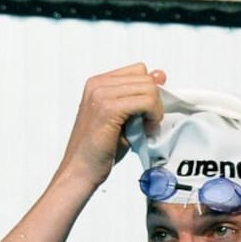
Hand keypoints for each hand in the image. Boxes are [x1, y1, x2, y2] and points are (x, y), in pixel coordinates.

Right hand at [59, 63, 165, 186]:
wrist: (80, 171)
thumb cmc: (100, 148)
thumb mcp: (123, 116)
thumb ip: (138, 96)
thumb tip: (160, 75)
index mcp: (98, 83)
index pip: (139, 71)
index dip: (148, 91)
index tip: (145, 112)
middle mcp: (97, 85)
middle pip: (146, 78)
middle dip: (154, 102)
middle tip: (146, 124)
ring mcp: (101, 95)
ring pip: (149, 88)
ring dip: (154, 110)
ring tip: (144, 128)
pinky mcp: (108, 109)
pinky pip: (146, 101)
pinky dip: (152, 116)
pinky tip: (144, 130)